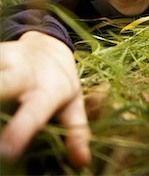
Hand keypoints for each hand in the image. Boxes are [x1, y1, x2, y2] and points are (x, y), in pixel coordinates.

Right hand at [0, 31, 90, 167]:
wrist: (49, 45)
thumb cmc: (59, 83)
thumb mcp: (73, 105)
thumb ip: (76, 132)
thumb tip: (82, 162)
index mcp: (46, 90)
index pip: (33, 112)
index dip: (21, 129)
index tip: (7, 151)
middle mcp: (23, 73)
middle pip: (2, 84)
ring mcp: (4, 59)